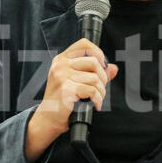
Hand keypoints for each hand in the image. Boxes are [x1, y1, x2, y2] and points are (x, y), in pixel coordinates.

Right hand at [25, 38, 117, 161]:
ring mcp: (62, 76)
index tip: (102, 66)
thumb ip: (94, 73)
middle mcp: (60, 65)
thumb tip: (113, 68)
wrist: (48, 118)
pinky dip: (98, 100)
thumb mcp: (76, 81)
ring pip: (95, 78)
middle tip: (100, 89)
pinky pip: (92, 91)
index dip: (98, 52)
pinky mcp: (67, 89)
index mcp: (61, 60)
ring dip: (101, 92)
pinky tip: (95, 105)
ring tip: (96, 99)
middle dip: (103, 78)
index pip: (84, 44)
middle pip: (94, 62)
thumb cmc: (61, 100)